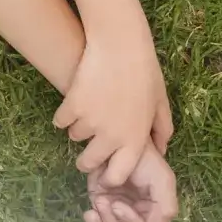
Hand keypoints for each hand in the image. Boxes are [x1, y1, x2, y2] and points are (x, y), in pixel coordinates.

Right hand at [55, 35, 174, 187]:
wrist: (120, 45)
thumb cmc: (145, 72)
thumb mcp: (160, 102)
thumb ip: (162, 130)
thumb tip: (161, 150)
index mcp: (135, 138)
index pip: (118, 174)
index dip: (110, 176)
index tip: (106, 170)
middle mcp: (111, 136)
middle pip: (89, 162)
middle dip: (86, 160)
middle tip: (86, 151)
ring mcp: (90, 122)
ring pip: (75, 137)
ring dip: (78, 129)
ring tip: (86, 114)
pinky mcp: (71, 107)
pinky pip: (60, 121)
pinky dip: (63, 115)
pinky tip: (72, 104)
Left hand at [84, 146, 179, 221]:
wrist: (117, 145)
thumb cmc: (143, 160)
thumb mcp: (161, 178)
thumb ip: (165, 205)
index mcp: (155, 215)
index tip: (117, 204)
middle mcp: (138, 221)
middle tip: (103, 201)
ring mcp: (118, 219)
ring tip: (96, 201)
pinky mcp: (102, 215)